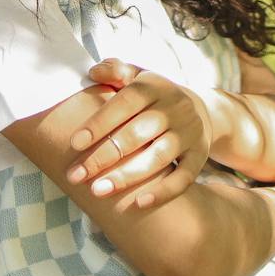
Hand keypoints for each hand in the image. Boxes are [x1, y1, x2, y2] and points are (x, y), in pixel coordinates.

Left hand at [66, 58, 214, 211]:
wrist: (201, 109)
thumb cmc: (153, 96)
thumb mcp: (137, 78)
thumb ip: (115, 71)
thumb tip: (93, 72)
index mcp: (154, 87)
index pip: (124, 104)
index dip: (99, 123)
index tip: (74, 144)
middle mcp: (175, 108)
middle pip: (137, 135)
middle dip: (103, 157)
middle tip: (76, 175)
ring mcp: (190, 133)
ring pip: (158, 158)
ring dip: (126, 176)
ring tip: (97, 191)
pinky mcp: (200, 155)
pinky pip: (184, 177)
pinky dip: (163, 192)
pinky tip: (138, 204)